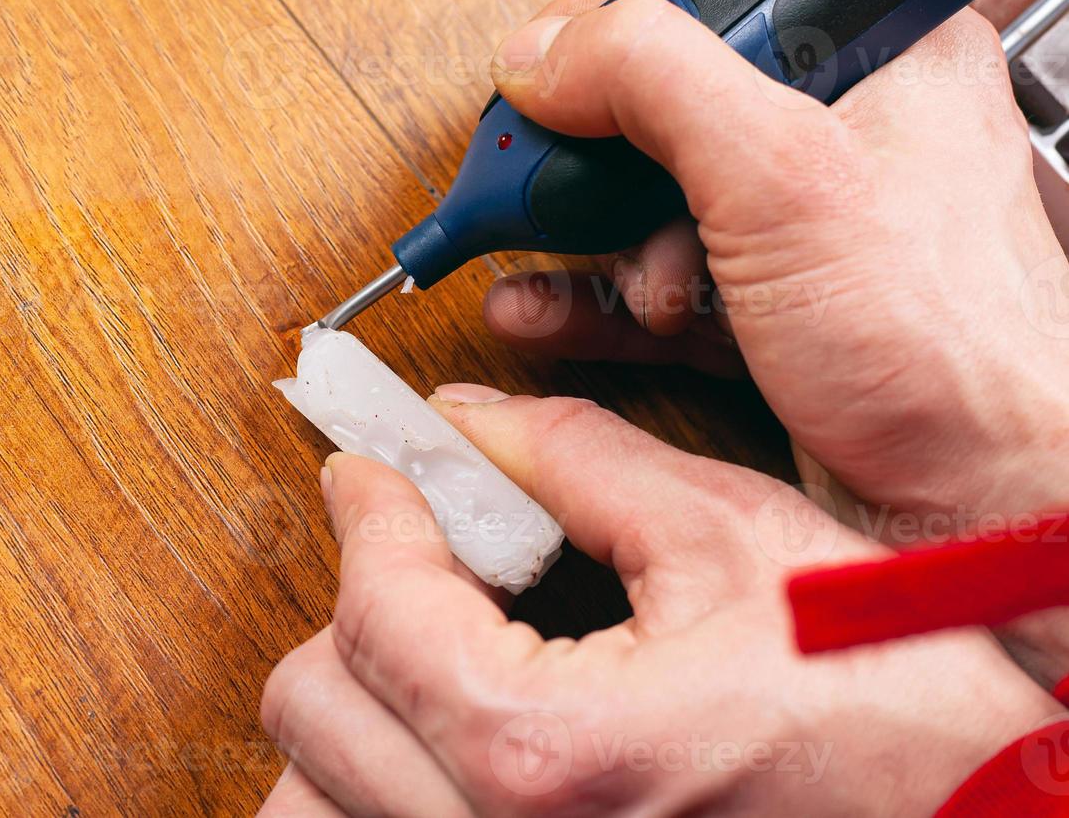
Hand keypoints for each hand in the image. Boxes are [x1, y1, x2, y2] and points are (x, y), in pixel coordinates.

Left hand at [260, 395, 1057, 815]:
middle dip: (359, 603)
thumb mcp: (738, 549)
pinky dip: (369, 787)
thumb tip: (473, 422)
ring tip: (434, 653)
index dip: (369, 507)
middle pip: (316, 703)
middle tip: (425, 553)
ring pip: (311, 801)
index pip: (376, 604)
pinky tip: (439, 739)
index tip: (370, 467)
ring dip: (348, 709)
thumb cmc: (892, 712)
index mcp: (545, 749)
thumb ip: (582, 465)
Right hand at [484, 0, 1068, 668]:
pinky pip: (655, 280)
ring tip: (542, 263)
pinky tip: (539, 309)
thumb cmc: (955, 352)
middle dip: (592, 168)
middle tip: (529, 187)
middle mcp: (841, 130)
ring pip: (651, 202)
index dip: (609, 39)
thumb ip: (658, 86)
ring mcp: (803, 225)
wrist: (991, 505)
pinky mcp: (770, 304)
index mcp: (879, 51)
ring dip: (584, 243)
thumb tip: (547, 56)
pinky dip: (592, 300)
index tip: (541, 86)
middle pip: (663, 110)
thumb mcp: (788, 180)